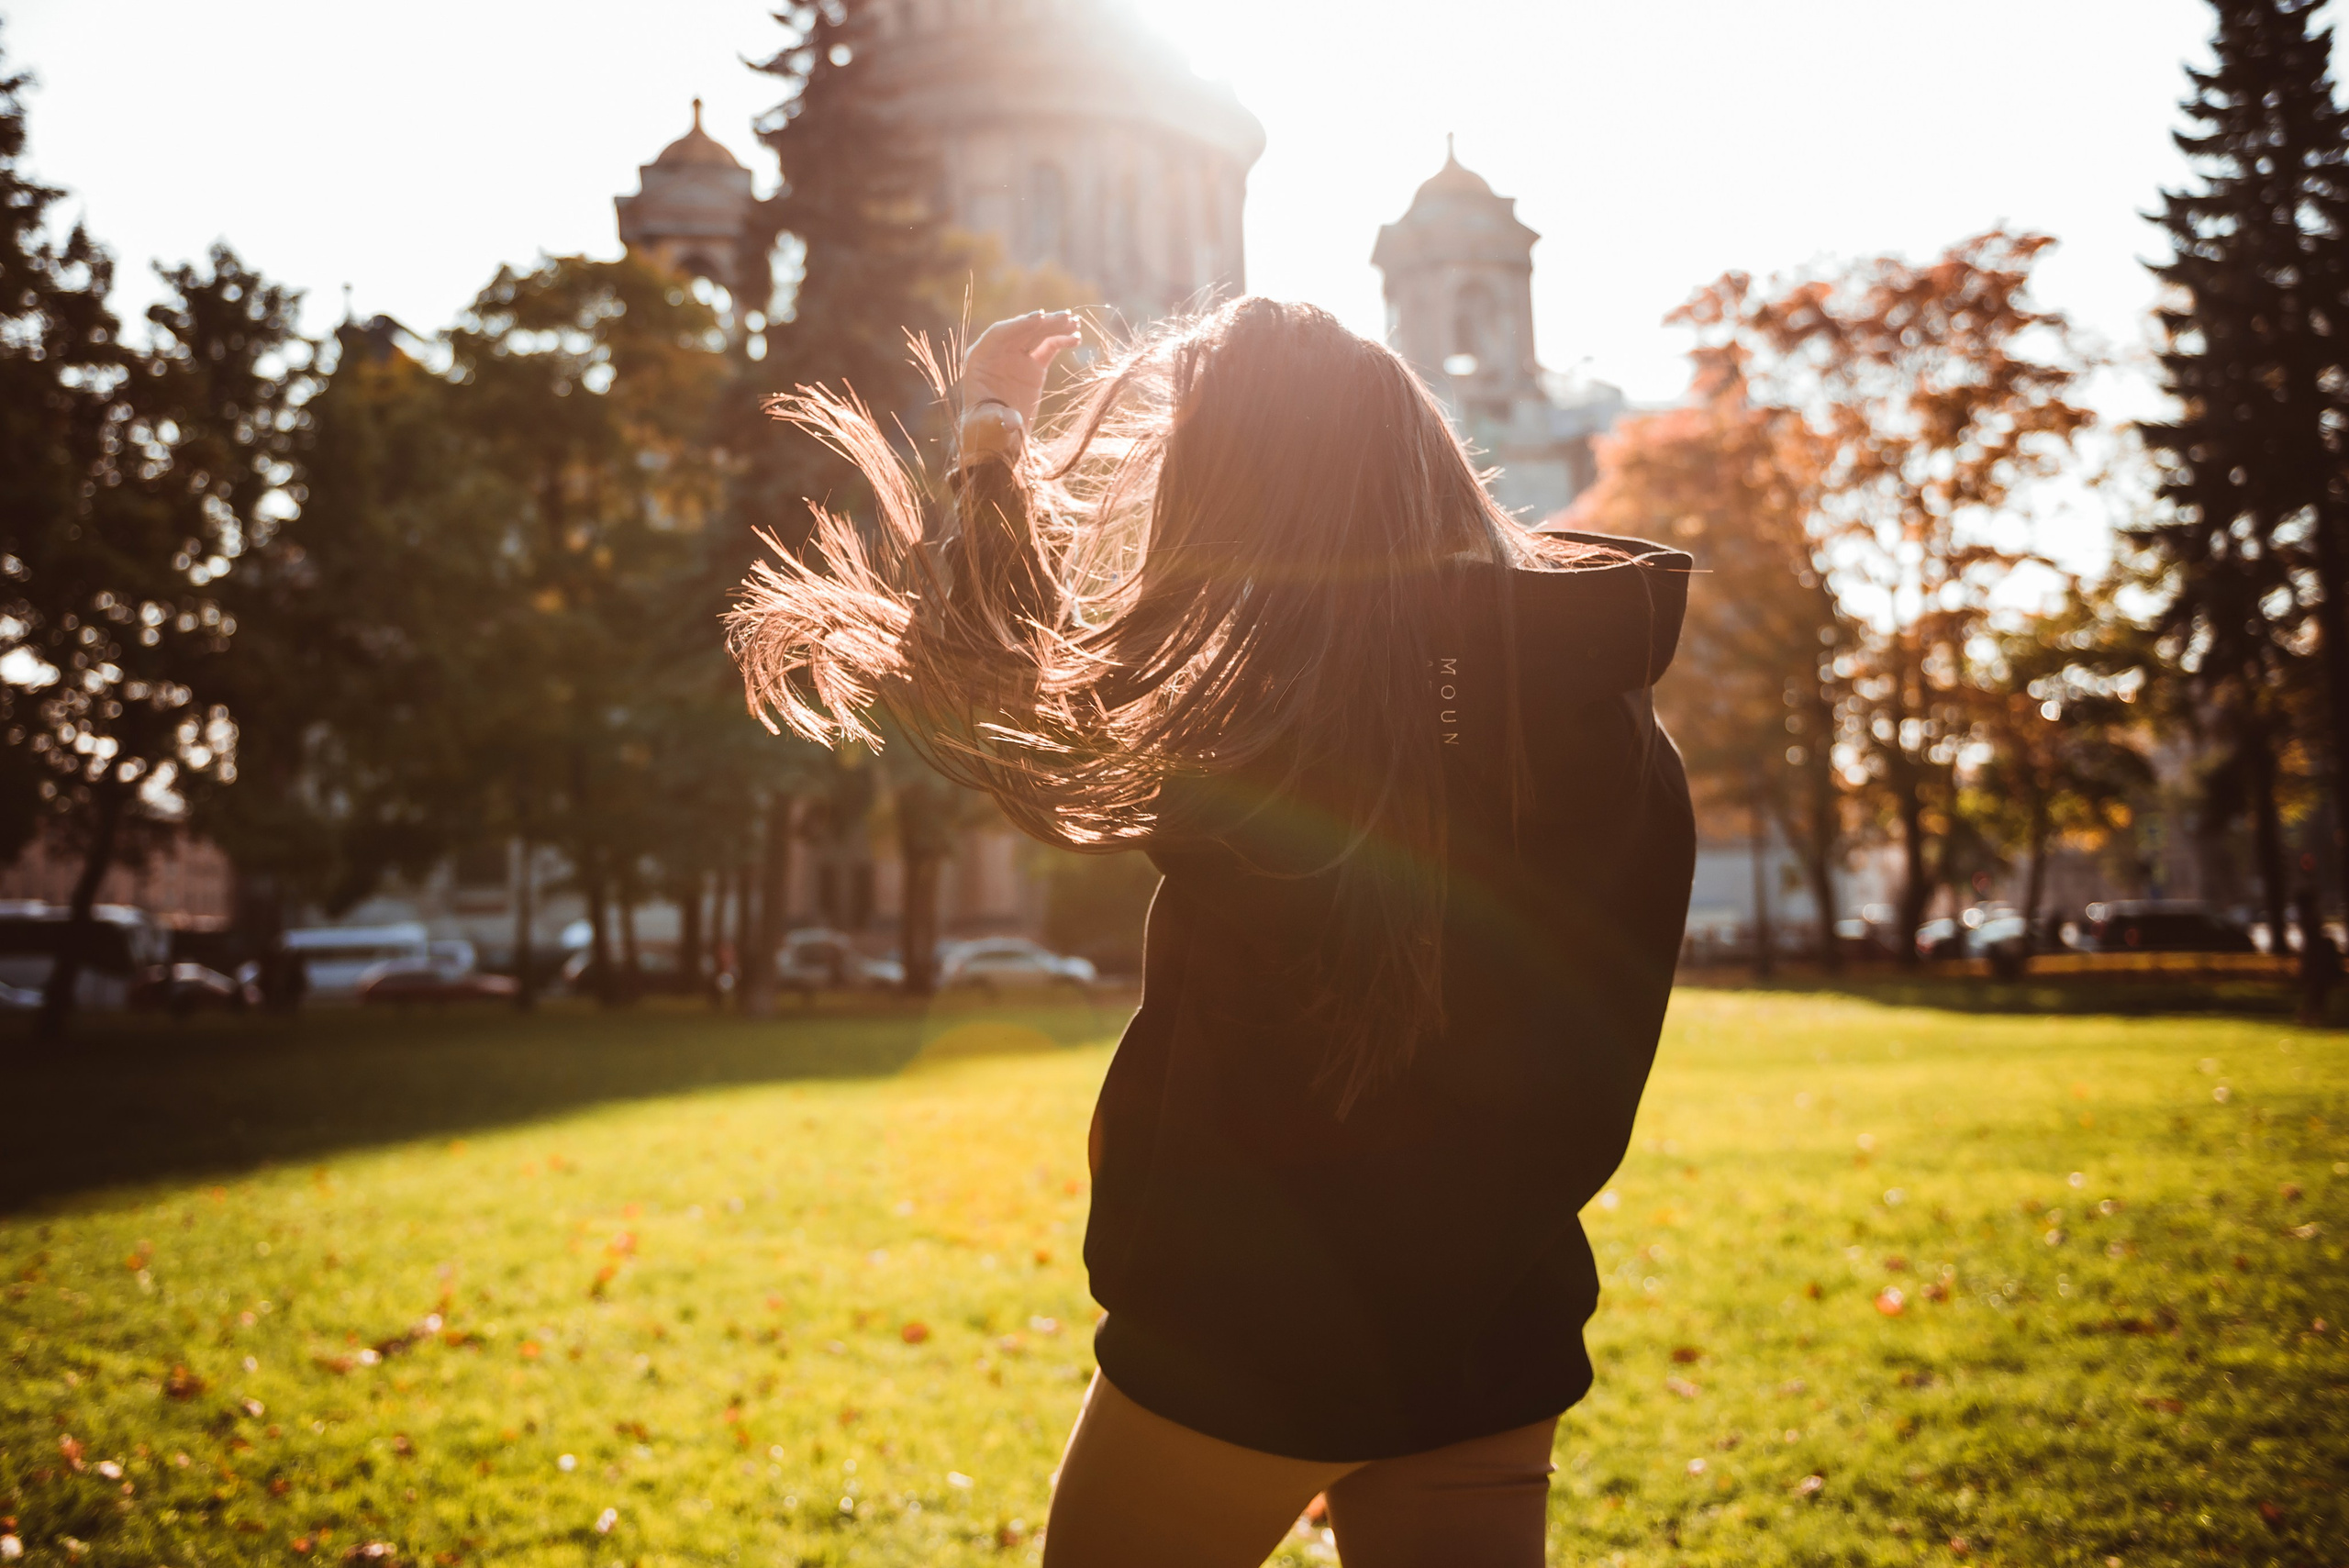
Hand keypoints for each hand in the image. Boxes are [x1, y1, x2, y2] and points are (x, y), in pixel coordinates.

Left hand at [961, 310, 1081, 429]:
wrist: (999, 437)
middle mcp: (997, 353)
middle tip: (1065, 316)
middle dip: (1043, 322)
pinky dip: (1061, 340)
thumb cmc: (985, 429)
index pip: (998, 334)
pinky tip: (1076, 338)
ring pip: (1036, 334)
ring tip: (1075, 322)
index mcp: (978, 359)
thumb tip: (1012, 422)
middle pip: (1020, 330)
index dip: (1019, 325)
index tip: (1040, 318)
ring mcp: (1016, 357)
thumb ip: (999, 419)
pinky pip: (1048, 347)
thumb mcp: (988, 424)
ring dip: (1055, 326)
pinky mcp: (1033, 365)